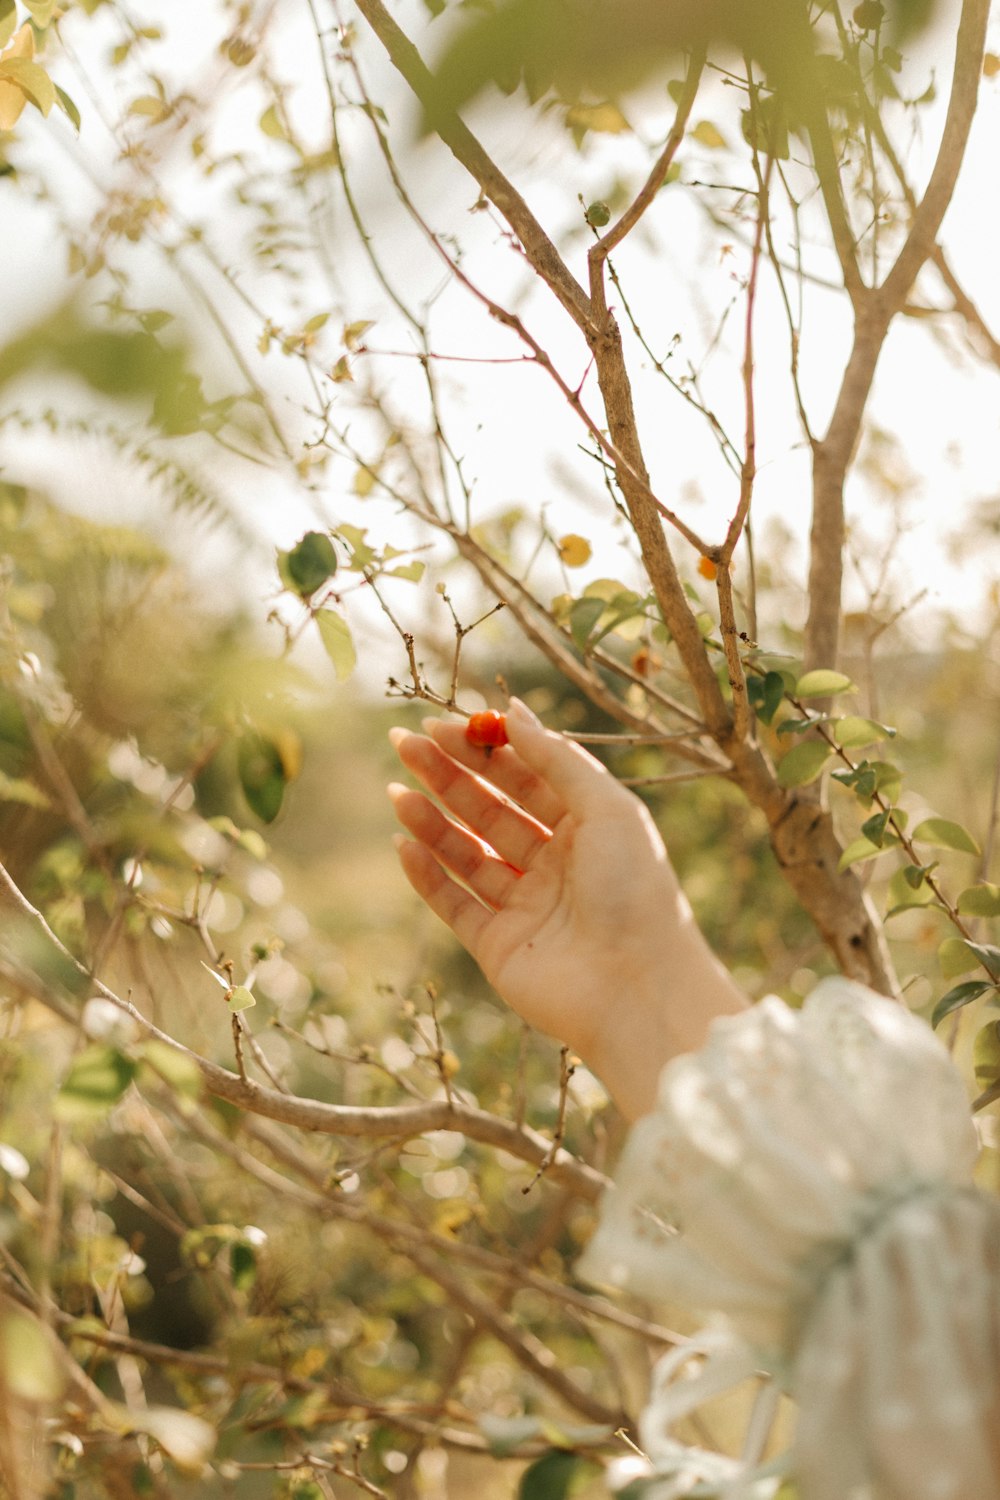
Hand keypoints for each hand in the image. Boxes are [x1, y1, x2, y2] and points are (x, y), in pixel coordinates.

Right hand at [388, 699, 746, 1118]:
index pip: (526, 776)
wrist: (637, 988)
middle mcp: (555, 864)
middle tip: (403, 743)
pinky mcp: (497, 946)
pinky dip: (427, 874)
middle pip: (489, 808)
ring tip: (396, 790)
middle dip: (446, 775)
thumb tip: (512, 711)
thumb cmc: (635, 891)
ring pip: (466, 853)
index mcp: (587, 827)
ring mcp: (524, 905)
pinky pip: (453, 902)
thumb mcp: (607, 807)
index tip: (442, 723)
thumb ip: (557, 758)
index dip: (484, 748)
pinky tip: (402, 843)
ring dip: (431, 820)